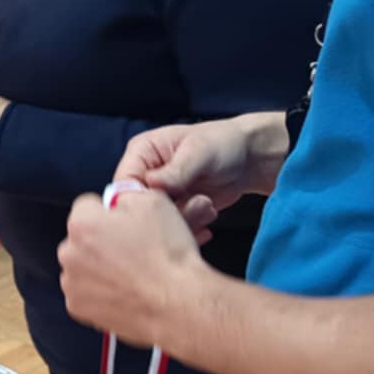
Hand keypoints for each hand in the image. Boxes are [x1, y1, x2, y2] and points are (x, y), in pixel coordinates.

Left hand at [58, 189, 217, 348]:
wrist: (177, 304)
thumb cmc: (166, 256)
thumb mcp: (153, 202)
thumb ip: (127, 192)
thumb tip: (120, 195)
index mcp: (82, 224)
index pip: (88, 204)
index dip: (110, 210)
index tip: (126, 221)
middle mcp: (69, 254)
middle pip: (82, 236)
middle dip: (102, 238)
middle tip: (133, 247)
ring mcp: (72, 284)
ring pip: (83, 265)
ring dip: (99, 265)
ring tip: (131, 272)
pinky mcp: (80, 308)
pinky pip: (86, 292)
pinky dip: (100, 291)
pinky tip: (125, 290)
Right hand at [115, 113, 287, 236]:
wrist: (249, 159)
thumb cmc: (223, 143)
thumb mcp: (199, 152)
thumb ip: (175, 170)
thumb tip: (151, 184)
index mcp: (142, 152)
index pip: (123, 182)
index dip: (136, 200)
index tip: (161, 208)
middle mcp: (146, 175)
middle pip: (137, 207)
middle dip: (166, 213)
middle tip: (196, 204)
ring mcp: (161, 195)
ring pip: (156, 223)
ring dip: (184, 220)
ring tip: (206, 206)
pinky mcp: (175, 211)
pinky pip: (173, 229)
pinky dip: (190, 229)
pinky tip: (208, 218)